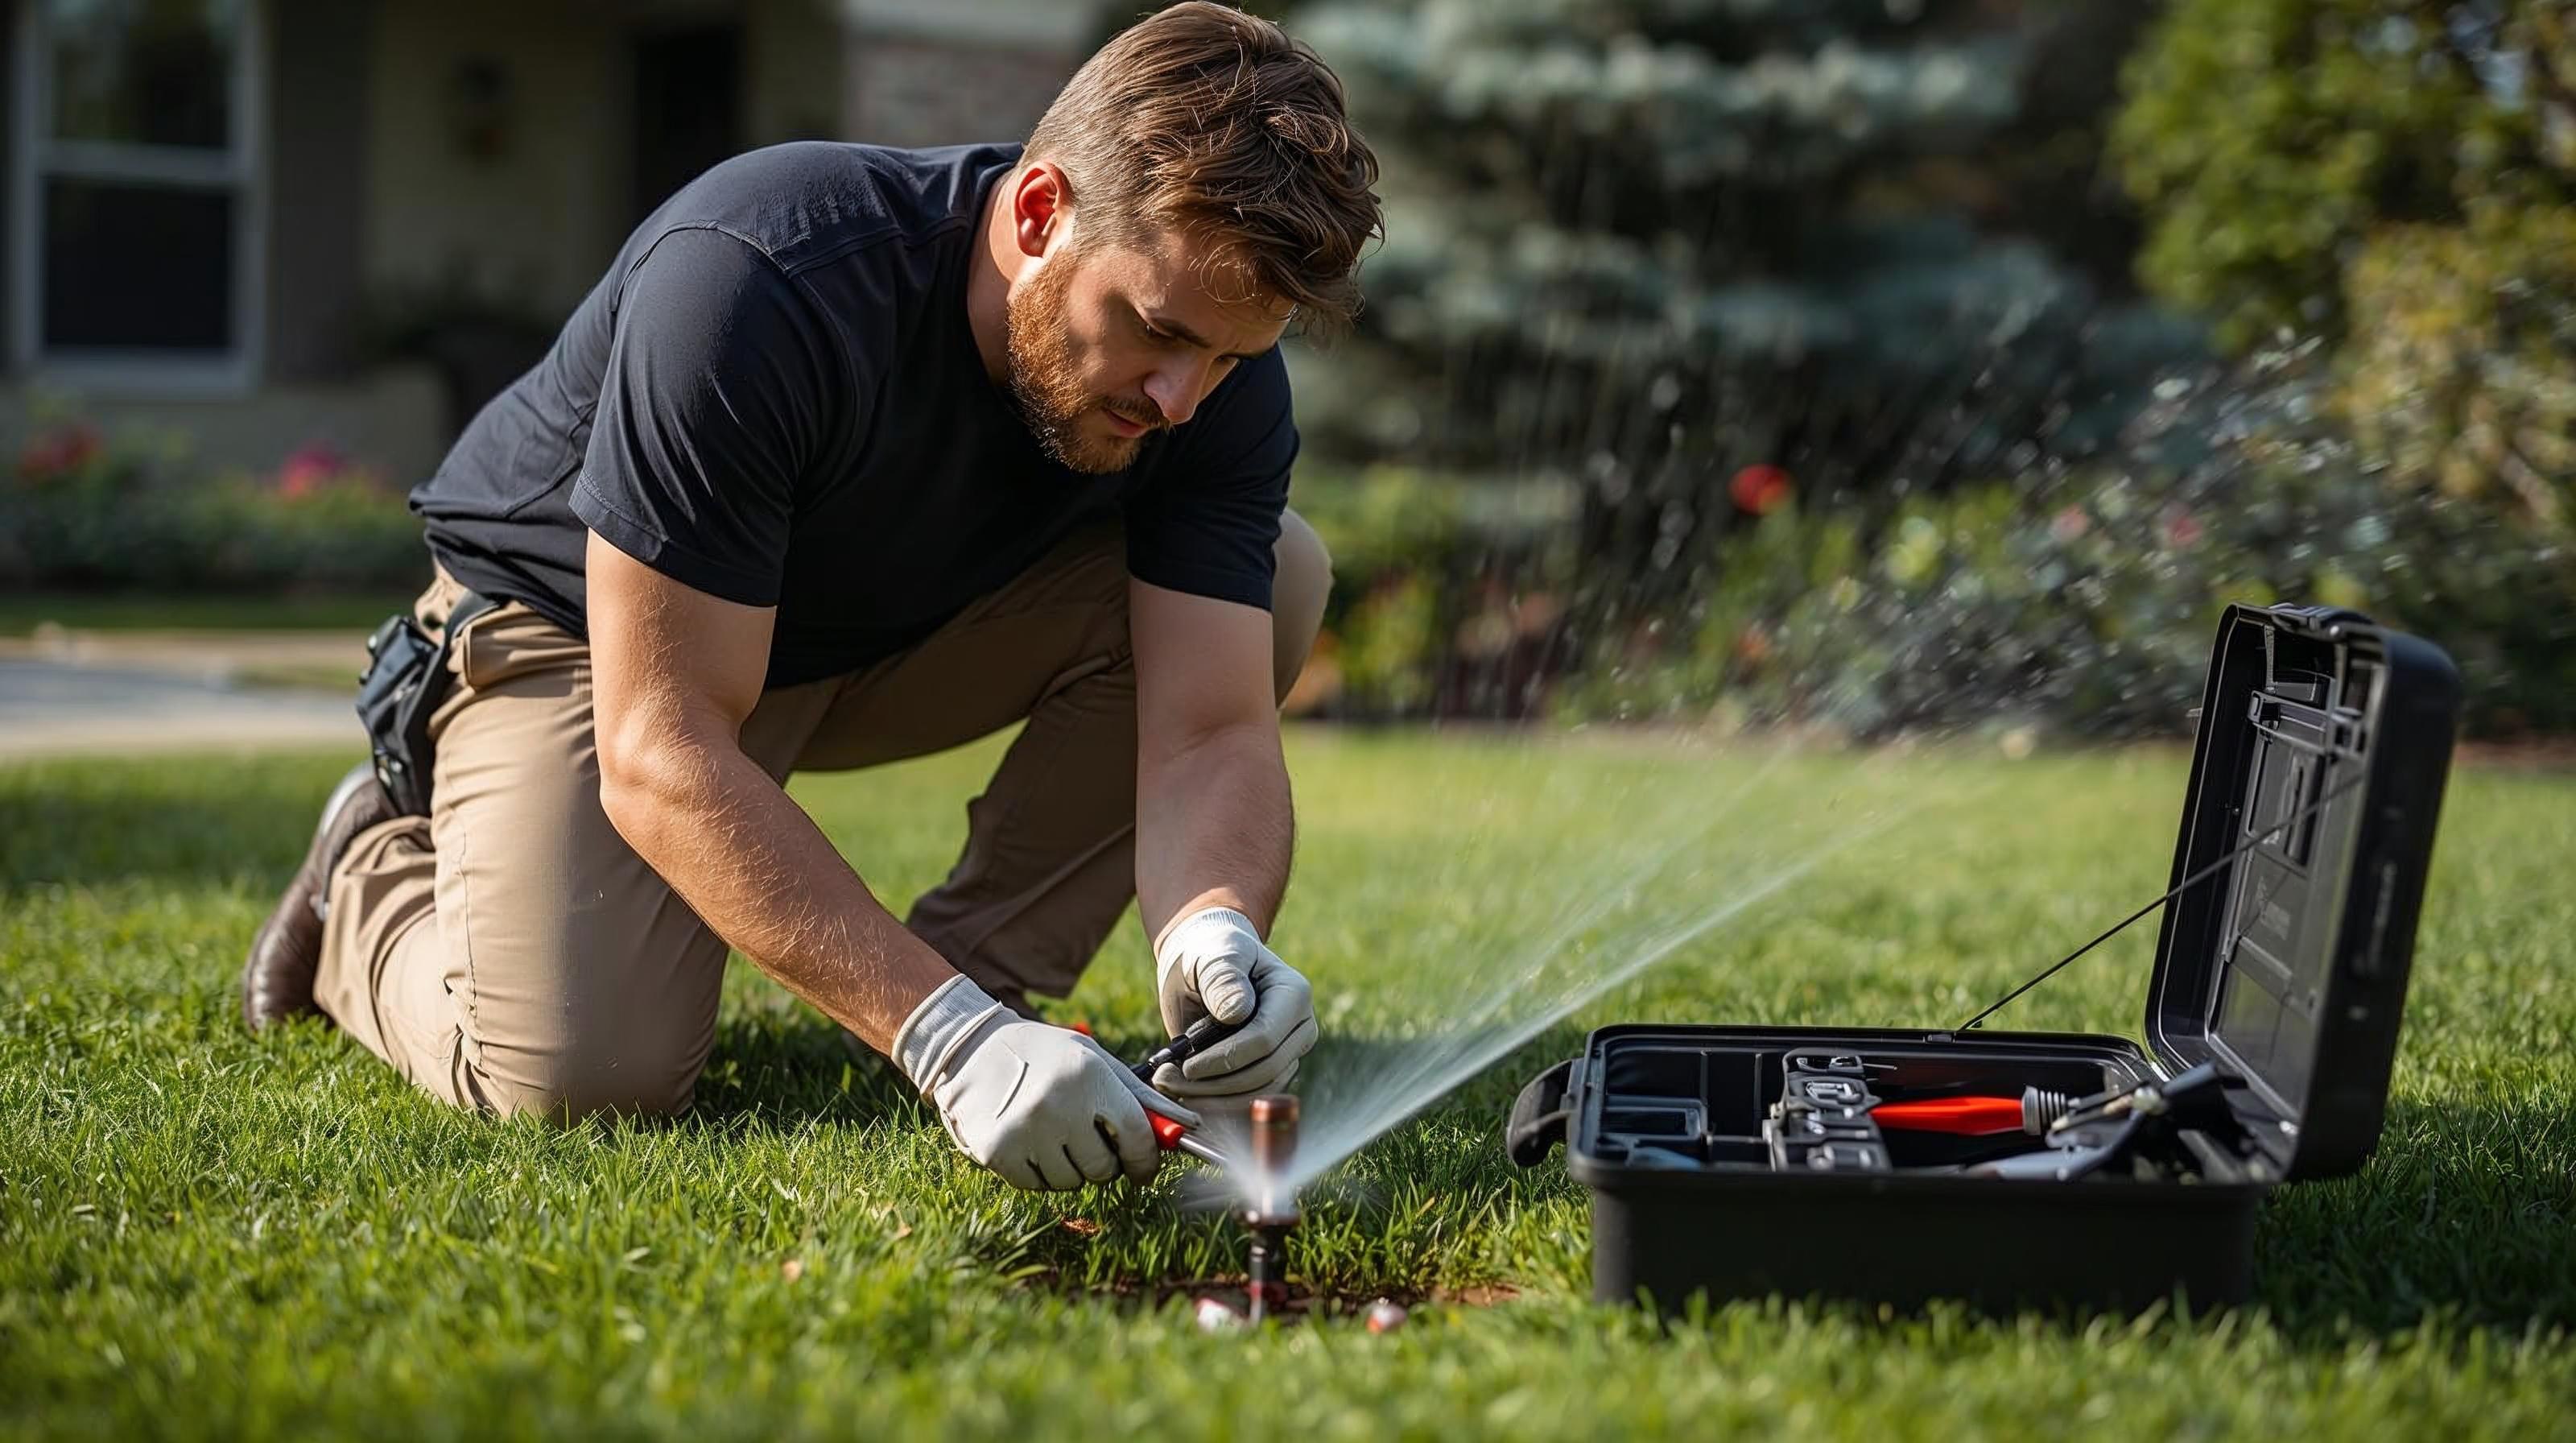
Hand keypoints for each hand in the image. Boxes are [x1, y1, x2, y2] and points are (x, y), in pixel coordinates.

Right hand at [895, 976, 1198, 1190]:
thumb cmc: (1044, 1054)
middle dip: (1104, 1161)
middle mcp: (1059, 1105)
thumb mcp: (1094, 1061)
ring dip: (1070, 1168)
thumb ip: (1140, 1097)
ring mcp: (1026, 1131)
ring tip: (1054, 1135)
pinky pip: (1036, 1186)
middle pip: (1103, 1168)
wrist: (971, 1050)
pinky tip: (1030, 1142)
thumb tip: (1187, 1127)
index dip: (1146, 1159)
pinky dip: (1039, 1173)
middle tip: (1088, 1140)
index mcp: (1090, 1078)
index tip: (1143, 1167)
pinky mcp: (998, 1152)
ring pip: (1070, 1182)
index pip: (1136, 1137)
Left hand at [1152, 906, 1318, 1098]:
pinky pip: (1250, 1099)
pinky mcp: (1273, 1072)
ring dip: (1212, 1098)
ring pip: (1258, 1093)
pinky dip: (1217, 1102)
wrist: (1207, 964)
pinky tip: (1185, 1092)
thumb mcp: (1211, 956)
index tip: (1187, 1065)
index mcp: (1293, 993)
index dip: (1226, 1058)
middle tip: (1167, 1080)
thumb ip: (1223, 978)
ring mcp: (1290, 1053)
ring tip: (1169, 1083)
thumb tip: (1238, 1012)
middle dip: (1214, 1084)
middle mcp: (1301, 1027)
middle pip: (1265, 1072)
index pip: (1265, 1039)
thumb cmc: (1209, 955)